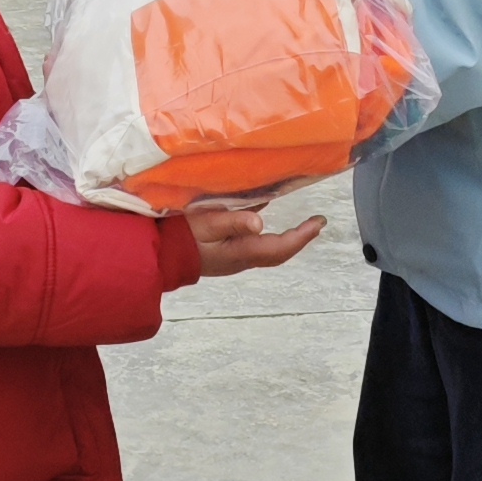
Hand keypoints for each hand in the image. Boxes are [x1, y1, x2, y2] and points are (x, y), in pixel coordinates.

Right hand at [181, 202, 321, 274]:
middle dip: (300, 239)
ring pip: (269, 251)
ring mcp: (235, 258)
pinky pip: (256, 247)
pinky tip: (265, 223)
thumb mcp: (207, 223)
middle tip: (316, 224)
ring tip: (300, 226)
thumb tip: (260, 222)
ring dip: (287, 239)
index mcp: (242, 251)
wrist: (162, 255)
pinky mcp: (227, 254)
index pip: (281, 246)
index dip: (302, 235)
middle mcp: (243, 258)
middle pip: (279, 253)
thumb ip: (233, 221)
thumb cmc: (183, 236)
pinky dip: (270, 237)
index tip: (319, 222)